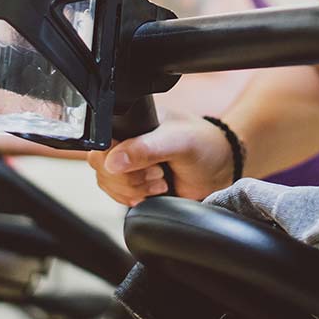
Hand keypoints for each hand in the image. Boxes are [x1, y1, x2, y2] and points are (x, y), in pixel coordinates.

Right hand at [87, 116, 234, 205]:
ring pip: (106, 182)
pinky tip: (154, 191)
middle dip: (129, 178)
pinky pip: (115, 194)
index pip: (103, 141)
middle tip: (158, 173)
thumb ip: (147, 148)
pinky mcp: (131, 180)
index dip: (115, 159)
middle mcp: (128, 139)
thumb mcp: (179, 142)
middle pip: (101, 165)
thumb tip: (113, 161)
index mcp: (135, 121)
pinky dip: (132, 198)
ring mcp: (128, 160)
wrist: (218, 168)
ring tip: (160, 180)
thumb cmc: (204, 145)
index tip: (142, 164)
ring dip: (132, 189)